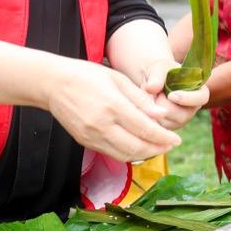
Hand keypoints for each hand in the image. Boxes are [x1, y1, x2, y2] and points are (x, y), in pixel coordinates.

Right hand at [44, 57, 181, 161]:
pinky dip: (128, 153)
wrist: (53, 84)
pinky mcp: (84, 141)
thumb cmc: (88, 76)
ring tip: (158, 148)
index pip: (145, 129)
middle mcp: (101, 125)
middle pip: (136, 147)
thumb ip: (140, 99)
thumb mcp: (118, 80)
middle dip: (158, 149)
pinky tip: (138, 147)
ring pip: (124, 155)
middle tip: (171, 146)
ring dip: (144, 155)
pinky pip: (111, 153)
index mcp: (113, 106)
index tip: (177, 140)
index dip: (164, 138)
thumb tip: (161, 115)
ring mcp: (91, 136)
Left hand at [139, 58, 208, 129]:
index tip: (171, 95)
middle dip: (165, 105)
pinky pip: (157, 126)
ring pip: (168, 122)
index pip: (201, 98)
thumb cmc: (160, 71)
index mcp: (198, 91)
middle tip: (154, 93)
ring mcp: (180, 120)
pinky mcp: (167, 127)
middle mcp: (192, 108)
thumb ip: (157, 76)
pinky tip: (148, 105)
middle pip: (183, 115)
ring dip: (155, 110)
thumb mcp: (159, 68)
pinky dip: (150, 116)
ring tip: (151, 97)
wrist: (150, 81)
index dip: (188, 98)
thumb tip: (151, 88)